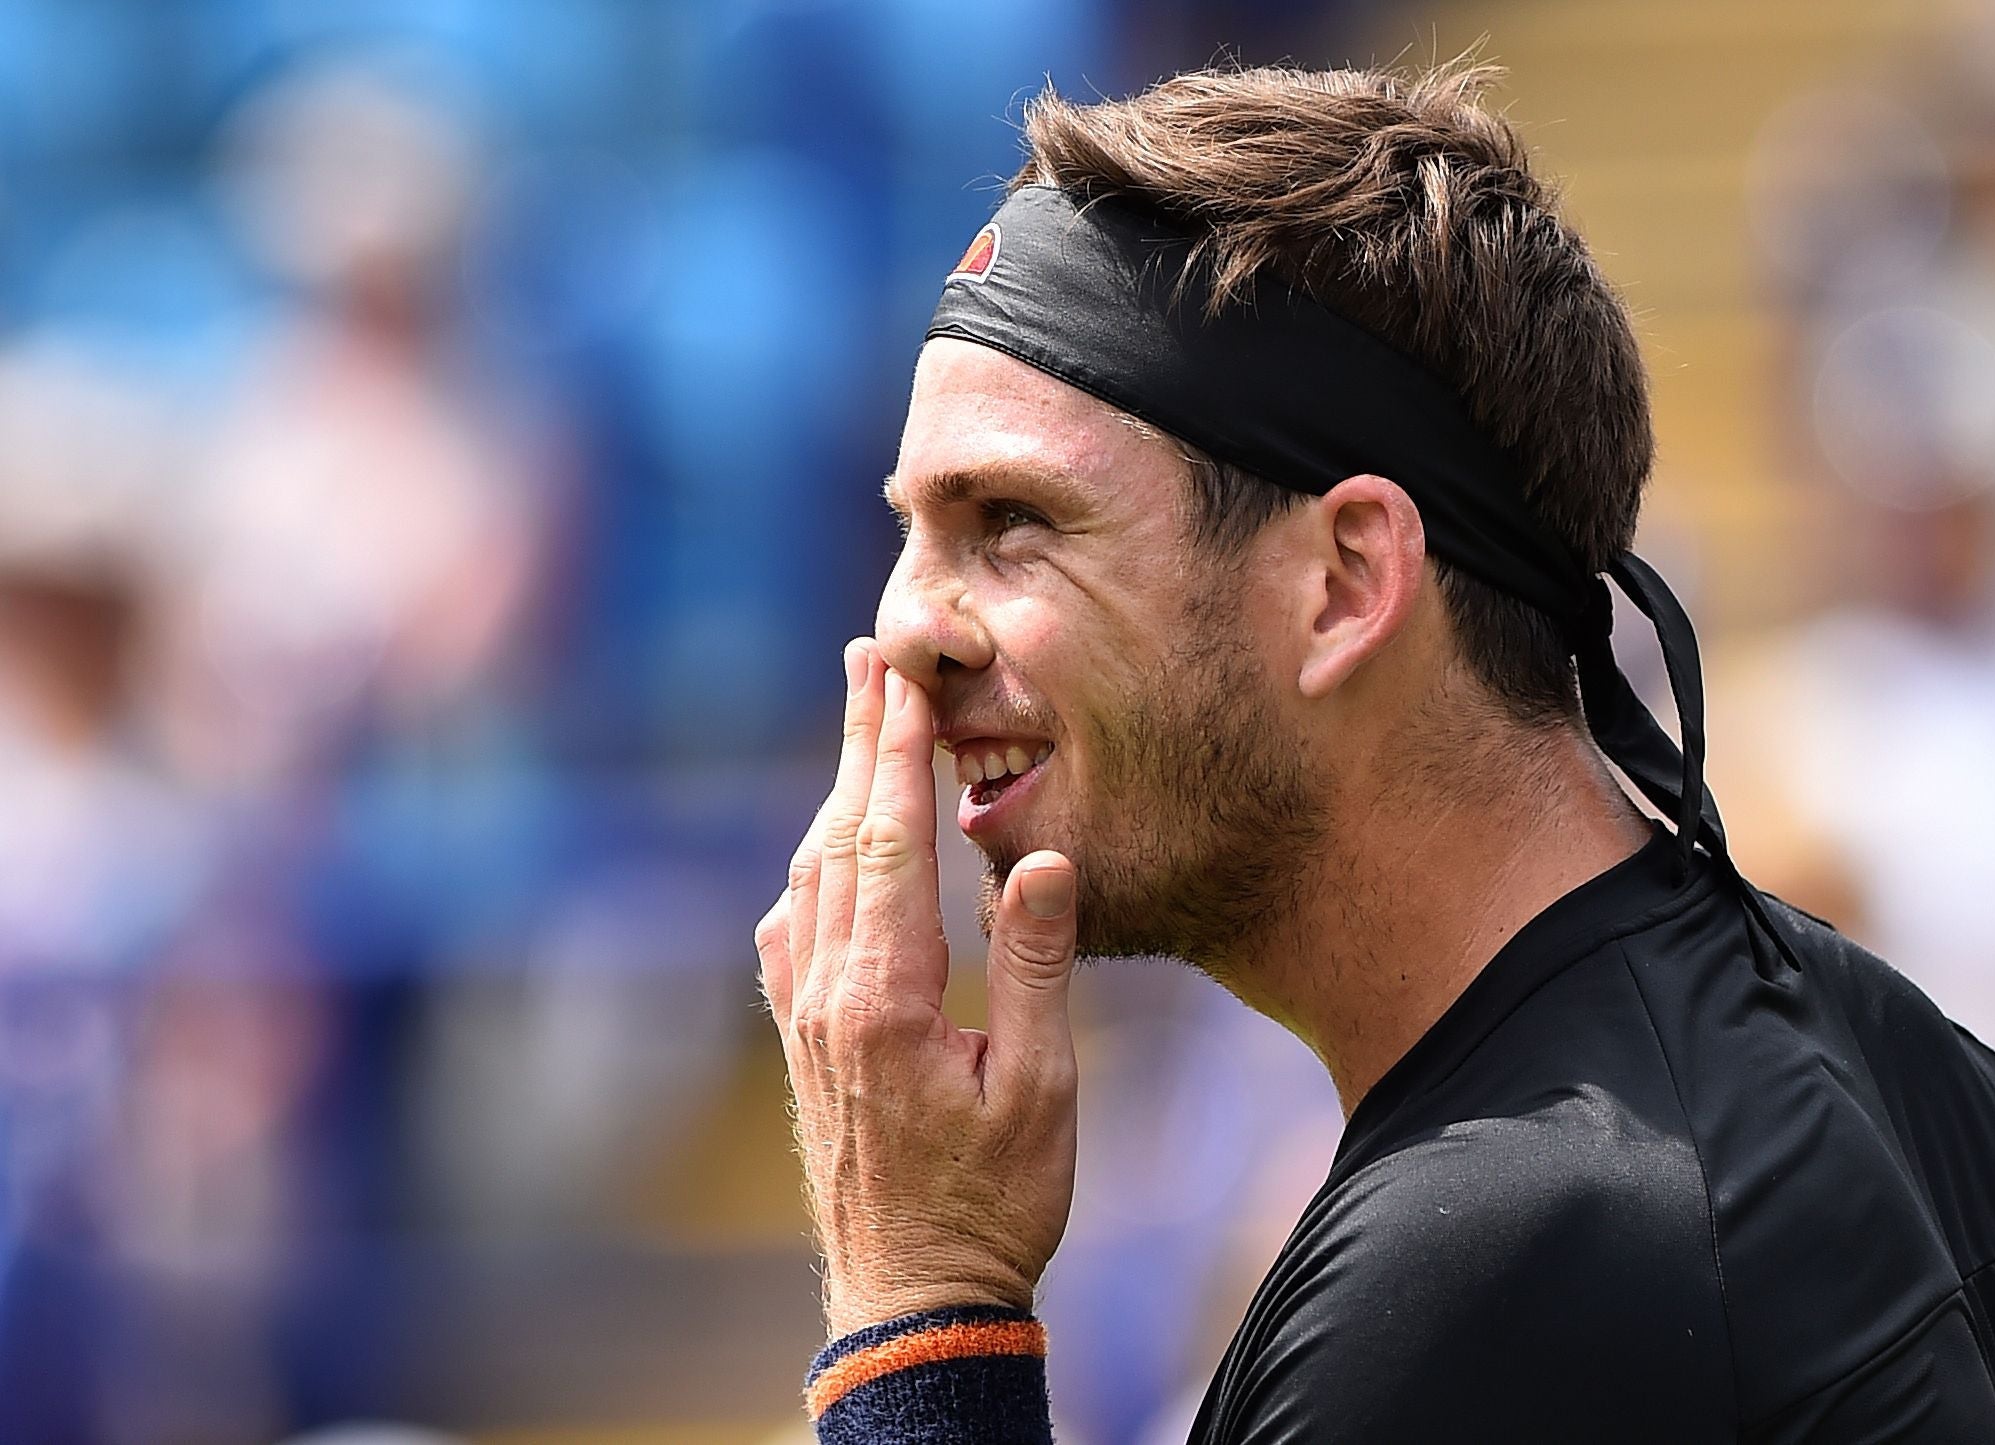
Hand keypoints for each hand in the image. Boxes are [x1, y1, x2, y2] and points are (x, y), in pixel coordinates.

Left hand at [755, 639, 1080, 1335]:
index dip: (895, 752)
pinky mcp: (805, 1048)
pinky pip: (792, 935)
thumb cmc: (993, 1204)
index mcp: (886, 999)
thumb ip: (1036, 966)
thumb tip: (1041, 858)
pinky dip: (814, 872)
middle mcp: (828, 998)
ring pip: (810, 881)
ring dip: (836, 798)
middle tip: (867, 661)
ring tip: (858, 732)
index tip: (903, 679)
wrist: (915, 1298)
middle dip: (856, 744)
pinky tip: (824, 863)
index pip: (887, 844)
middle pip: (838, 842)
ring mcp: (806, 1023)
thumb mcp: (1042, 1088)